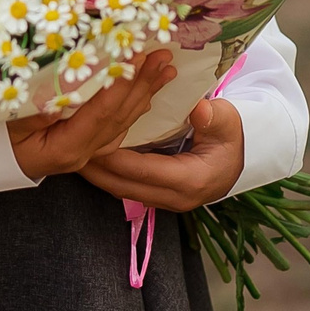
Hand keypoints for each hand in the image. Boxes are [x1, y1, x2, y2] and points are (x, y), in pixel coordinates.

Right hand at [6, 51, 176, 179]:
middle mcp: (80, 153)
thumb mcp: (6, 118)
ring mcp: (82, 152)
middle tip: (164, 56)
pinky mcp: (80, 145)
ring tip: (165, 71)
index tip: (138, 55)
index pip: (102, 112)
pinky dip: (131, 106)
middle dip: (143, 84)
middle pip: (119, 116)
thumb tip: (66, 87)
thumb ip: (38, 106)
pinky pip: (113, 126)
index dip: (121, 83)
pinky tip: (144, 94)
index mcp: (66, 147)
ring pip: (121, 122)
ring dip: (144, 93)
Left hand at [79, 96, 243, 211]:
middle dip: (94, 166)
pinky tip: (90, 156)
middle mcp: (174, 197)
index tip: (90, 138)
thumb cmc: (232, 138)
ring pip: (120, 189)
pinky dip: (106, 173)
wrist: (241, 163)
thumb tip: (199, 109)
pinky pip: (125, 187)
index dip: (114, 155)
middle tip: (68, 144)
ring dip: (95, 172)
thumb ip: (213, 117)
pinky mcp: (157, 197)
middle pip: (123, 185)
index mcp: (189, 180)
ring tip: (70, 150)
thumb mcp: (228, 122)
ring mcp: (165, 201)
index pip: (142, 170)